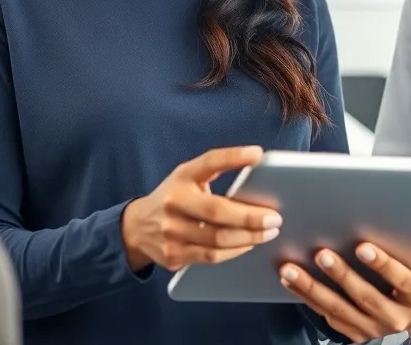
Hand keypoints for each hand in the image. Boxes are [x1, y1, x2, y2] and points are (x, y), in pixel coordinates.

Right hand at [121, 146, 280, 271]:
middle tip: (275, 218)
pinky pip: (211, 256)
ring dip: (249, 237)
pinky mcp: (173, 255)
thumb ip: (215, 174)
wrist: (136, 227)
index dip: (233, 157)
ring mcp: (171, 231)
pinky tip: (249, 245)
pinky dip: (235, 251)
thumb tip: (259, 171)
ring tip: (269, 232)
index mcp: (182, 176)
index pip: (209, 162)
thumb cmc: (175, 198)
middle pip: (217, 210)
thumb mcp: (188, 178)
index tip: (258, 154)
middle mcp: (174, 202)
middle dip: (250, 216)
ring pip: (217, 238)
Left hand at [278, 243, 410, 342]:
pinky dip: (308, 298)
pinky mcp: (357, 334)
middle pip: (367, 298)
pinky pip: (328, 316)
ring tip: (293, 269)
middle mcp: (401, 319)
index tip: (363, 247)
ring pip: (341, 310)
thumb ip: (404, 248)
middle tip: (321, 254)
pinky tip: (293, 281)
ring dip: (314, 288)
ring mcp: (376, 329)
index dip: (384, 265)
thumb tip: (376, 217)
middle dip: (342, 275)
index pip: (404, 282)